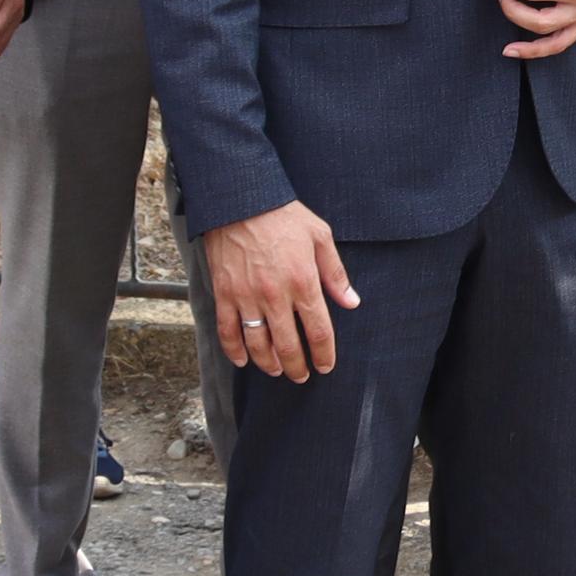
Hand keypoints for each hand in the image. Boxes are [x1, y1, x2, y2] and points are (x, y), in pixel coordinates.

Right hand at [205, 201, 355, 380]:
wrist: (240, 200)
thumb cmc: (283, 216)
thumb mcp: (320, 236)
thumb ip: (335, 274)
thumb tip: (351, 302)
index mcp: (303, 281)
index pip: (318, 330)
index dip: (323, 354)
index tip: (325, 366)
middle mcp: (275, 295)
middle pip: (288, 345)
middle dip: (297, 367)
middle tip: (301, 376)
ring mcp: (247, 296)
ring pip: (258, 344)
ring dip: (269, 364)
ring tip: (278, 370)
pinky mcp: (224, 294)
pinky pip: (227, 331)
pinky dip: (235, 351)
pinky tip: (244, 360)